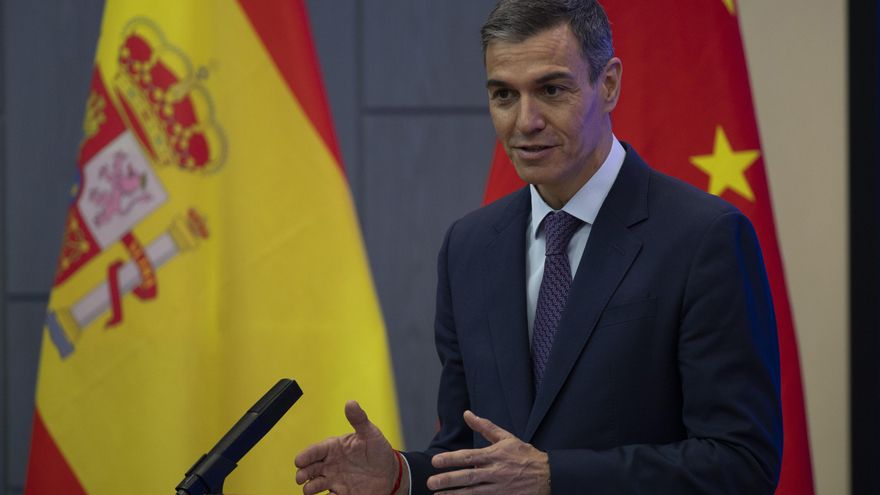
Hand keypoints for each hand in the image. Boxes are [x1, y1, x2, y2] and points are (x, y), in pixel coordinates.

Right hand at [294, 401, 403, 494]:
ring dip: (310, 487)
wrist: (390, 472)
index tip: (299, 460)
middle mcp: (330, 464)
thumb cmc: (377, 450)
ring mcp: (335, 480)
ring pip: (316, 484)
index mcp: (334, 448)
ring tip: (308, 489)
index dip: (306, 455)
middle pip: (310, 469)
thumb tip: (350, 402)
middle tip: (300, 478)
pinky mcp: (342, 494)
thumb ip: (359, 419)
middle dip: (303, 473)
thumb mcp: (370, 433)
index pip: (316, 450)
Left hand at [428, 411, 549, 493]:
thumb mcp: (506, 438)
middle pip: (468, 477)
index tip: (435, 462)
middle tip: (431, 482)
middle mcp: (495, 472)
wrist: (548, 476)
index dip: (451, 459)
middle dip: (448, 480)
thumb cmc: (525, 455)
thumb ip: (485, 427)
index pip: (468, 457)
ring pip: (473, 493)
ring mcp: (499, 488)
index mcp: (494, 455)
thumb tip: (467, 414)